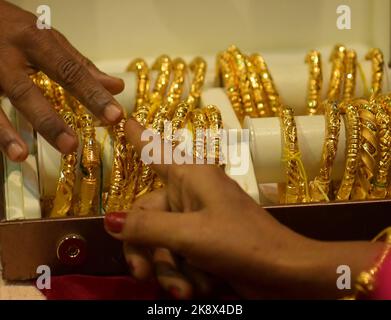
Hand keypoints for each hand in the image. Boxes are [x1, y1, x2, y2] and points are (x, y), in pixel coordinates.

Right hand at [0, 0, 123, 160]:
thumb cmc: (13, 28)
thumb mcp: (47, 38)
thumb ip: (79, 65)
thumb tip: (115, 87)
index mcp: (34, 40)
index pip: (69, 71)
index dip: (93, 94)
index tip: (115, 116)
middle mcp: (6, 54)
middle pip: (26, 91)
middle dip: (49, 120)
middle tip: (71, 146)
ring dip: (6, 132)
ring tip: (21, 155)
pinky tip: (5, 151)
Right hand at [105, 119, 385, 298]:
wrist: (282, 274)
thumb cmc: (240, 242)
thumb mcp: (190, 234)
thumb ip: (147, 228)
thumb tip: (110, 221)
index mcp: (190, 176)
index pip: (156, 151)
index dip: (138, 136)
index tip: (121, 118)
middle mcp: (190, 195)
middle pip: (146, 217)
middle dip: (146, 251)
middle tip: (142, 273)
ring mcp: (196, 221)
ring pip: (160, 244)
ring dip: (170, 271)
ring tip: (187, 289)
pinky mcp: (203, 244)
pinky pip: (177, 258)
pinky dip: (185, 276)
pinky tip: (201, 287)